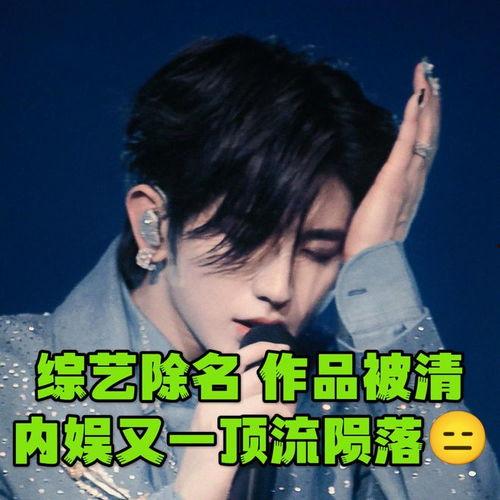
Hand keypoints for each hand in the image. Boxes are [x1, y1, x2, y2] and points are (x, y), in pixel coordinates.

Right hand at [174, 342, 293, 499]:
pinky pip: (262, 422)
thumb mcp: (221, 425)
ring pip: (264, 399)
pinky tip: (277, 437)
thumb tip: (277, 389)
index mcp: (210, 396)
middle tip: (294, 397)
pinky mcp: (226, 439)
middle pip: (257, 377)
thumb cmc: (210, 459)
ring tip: (287, 420)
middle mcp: (211, 402)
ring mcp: (217, 419)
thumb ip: (242, 405)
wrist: (189, 493)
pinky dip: (277, 427)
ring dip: (284, 409)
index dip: (261, 349)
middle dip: (283, 385)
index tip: (283, 349)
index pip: (235, 360)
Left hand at [343, 60, 440, 260]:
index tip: (422, 91)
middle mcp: (414, 180)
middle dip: (430, 101)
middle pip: (428, 133)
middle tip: (429, 73)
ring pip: (423, 134)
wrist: (368, 263)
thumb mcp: (374, 210)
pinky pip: (407, 145)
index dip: (424, 118)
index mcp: (409, 185)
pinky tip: (416, 97)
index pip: (420, 144)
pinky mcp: (393, 183)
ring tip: (427, 76)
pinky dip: (413, 120)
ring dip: (426, 103)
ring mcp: (406, 181)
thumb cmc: (367, 241)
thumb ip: (379, 193)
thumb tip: (371, 182)